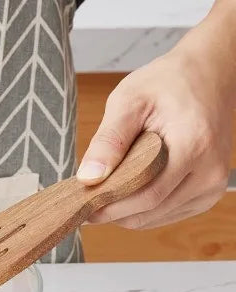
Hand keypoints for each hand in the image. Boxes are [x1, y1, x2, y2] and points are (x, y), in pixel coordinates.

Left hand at [77, 23, 233, 229]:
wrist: (209, 74)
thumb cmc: (168, 82)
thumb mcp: (129, 100)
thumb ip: (109, 140)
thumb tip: (88, 178)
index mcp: (194, 147)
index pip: (146, 197)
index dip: (108, 206)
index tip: (79, 204)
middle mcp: (210, 172)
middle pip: (149, 211)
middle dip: (112, 211)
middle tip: (83, 200)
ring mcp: (212, 185)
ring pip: (155, 217)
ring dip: (125, 211)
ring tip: (103, 191)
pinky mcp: (207, 192)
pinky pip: (166, 213)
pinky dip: (142, 208)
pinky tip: (126, 190)